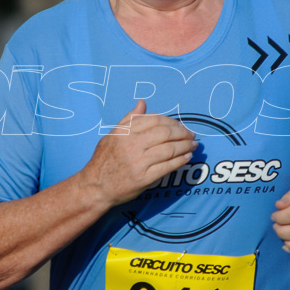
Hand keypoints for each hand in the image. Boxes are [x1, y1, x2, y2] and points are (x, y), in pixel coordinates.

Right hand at [81, 100, 196, 207]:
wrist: (96, 187)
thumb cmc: (104, 160)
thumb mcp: (113, 135)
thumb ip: (129, 119)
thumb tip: (143, 103)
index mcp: (125, 132)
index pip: (155, 120)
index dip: (172, 121)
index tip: (180, 126)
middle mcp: (132, 145)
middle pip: (165, 133)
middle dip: (183, 133)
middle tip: (191, 135)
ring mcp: (139, 162)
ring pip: (169, 149)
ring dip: (185, 146)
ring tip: (193, 145)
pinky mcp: (144, 178)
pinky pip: (168, 166)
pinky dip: (181, 160)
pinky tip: (187, 157)